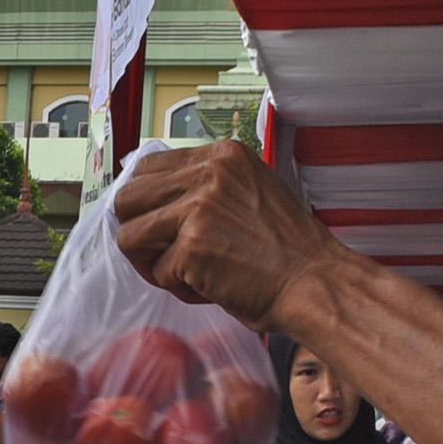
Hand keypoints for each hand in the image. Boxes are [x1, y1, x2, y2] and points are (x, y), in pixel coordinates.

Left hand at [110, 140, 346, 326]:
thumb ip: (205, 186)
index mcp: (222, 156)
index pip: (147, 167)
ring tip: (186, 272)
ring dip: (151, 262)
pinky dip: (178, 287)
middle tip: (163, 253)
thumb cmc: (286, 249)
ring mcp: (199, 208)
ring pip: (129, 236)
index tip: (154, 222)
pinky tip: (210, 285)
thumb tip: (155, 197)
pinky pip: (156, 272)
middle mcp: (209, 173)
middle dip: (139, 231)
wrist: (314, 282)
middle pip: (128, 198)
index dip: (145, 202)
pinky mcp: (192, 247)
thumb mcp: (249, 191)